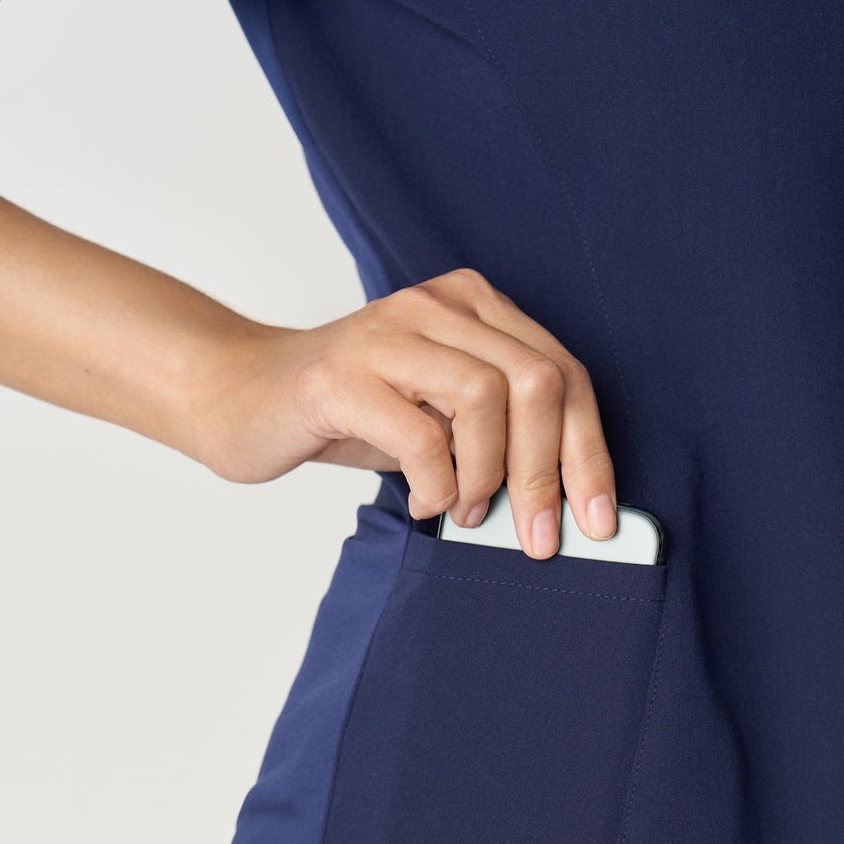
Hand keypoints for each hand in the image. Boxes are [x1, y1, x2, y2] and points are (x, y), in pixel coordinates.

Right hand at [192, 268, 615, 558]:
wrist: (243, 396)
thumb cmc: (352, 413)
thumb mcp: (441, 415)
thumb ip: (501, 435)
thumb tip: (566, 504)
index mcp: (474, 306)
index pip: (565, 374)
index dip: (590, 454)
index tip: (600, 521)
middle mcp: (437, 306)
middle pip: (537, 383)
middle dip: (549, 475)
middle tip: (537, 538)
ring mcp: (388, 334)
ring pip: (487, 400)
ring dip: (487, 477)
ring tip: (463, 510)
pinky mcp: (341, 376)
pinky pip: (421, 436)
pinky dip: (434, 486)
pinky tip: (420, 502)